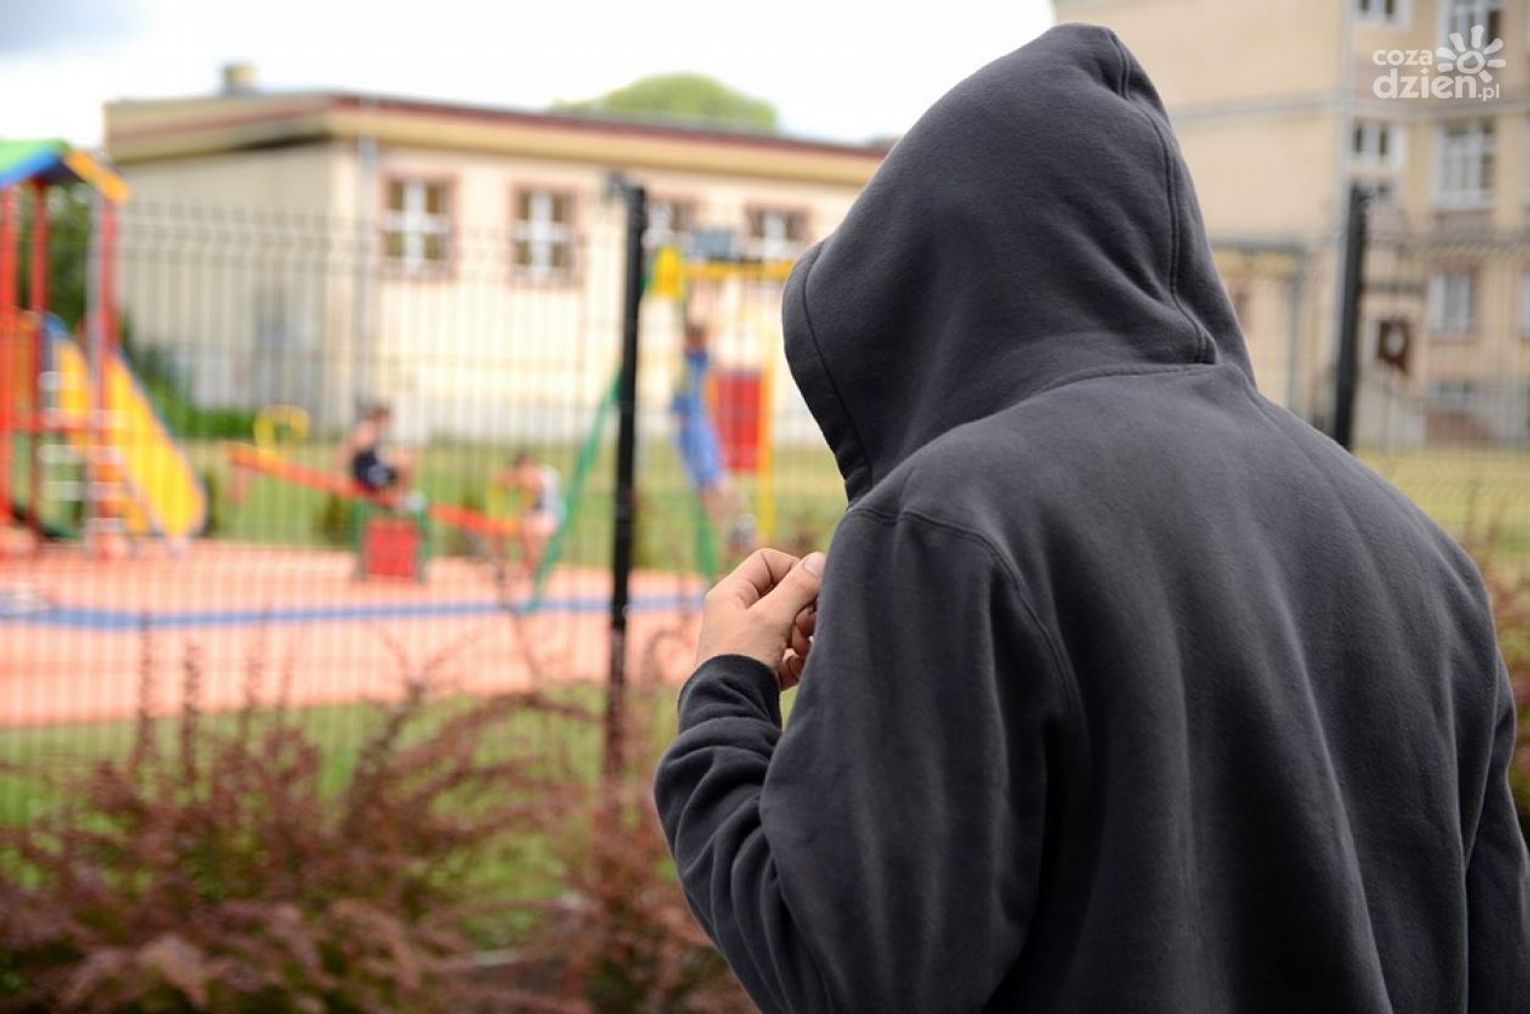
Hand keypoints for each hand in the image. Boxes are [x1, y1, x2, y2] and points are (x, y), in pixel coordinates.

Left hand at [696, 548, 824, 689]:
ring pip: (787, 626)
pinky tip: (799, 668)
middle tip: (809, 626)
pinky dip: (797, 660)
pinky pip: (786, 655)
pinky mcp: (758, 669)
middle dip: (802, 610)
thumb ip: (798, 587)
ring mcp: (746, 643)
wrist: (728, 712)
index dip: (793, 571)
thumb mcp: (771, 618)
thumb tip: (819, 560)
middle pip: (781, 595)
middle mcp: (735, 615)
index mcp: (730, 595)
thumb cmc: (741, 659)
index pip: (767, 562)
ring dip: (803, 636)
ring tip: (803, 651)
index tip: (811, 590)